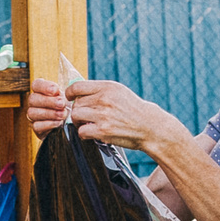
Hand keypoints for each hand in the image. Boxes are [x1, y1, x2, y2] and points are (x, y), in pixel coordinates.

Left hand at [28, 76, 183, 156]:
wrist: (150, 127)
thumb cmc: (133, 110)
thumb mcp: (119, 92)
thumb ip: (100, 91)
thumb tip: (78, 92)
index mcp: (108, 87)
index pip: (77, 86)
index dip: (69, 93)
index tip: (70, 98)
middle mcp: (105, 99)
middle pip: (76, 103)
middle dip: (78, 111)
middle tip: (85, 117)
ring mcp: (103, 115)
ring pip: (76, 116)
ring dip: (78, 122)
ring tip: (87, 124)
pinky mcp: (103, 130)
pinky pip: (82, 131)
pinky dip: (84, 134)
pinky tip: (92, 133)